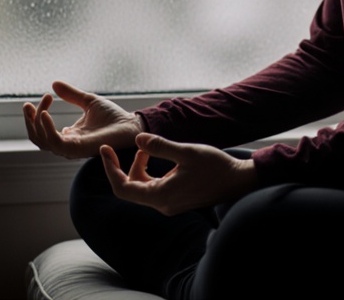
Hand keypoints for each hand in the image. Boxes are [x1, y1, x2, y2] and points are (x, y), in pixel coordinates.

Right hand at [23, 80, 141, 158]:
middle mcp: (67, 144)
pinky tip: (44, 114)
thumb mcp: (88, 101)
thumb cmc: (113, 117)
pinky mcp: (78, 148)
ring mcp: (71, 148)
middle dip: (29, 121)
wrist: (131, 124)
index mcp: (69, 135)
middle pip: (37, 138)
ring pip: (42, 141)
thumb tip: (53, 84)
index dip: (37, 114)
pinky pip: (55, 142)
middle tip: (27, 104)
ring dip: (35, 124)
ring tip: (36, 107)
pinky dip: (46, 128)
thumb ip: (71, 95)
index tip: (46, 96)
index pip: (42, 130)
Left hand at [100, 134, 259, 215]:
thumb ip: (160, 146)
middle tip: (135, 144)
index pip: (123, 188)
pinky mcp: (177, 199)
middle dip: (127, 165)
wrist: (238, 181)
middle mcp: (162, 204)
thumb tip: (137, 139)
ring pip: (143, 187)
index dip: (110, 169)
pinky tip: (161, 157)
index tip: (105, 150)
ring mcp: (170, 204)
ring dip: (140, 167)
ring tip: (149, 147)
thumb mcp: (186, 152)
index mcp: (161, 196)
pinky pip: (155, 187)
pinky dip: (152, 172)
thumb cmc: (215, 167)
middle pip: (131, 187)